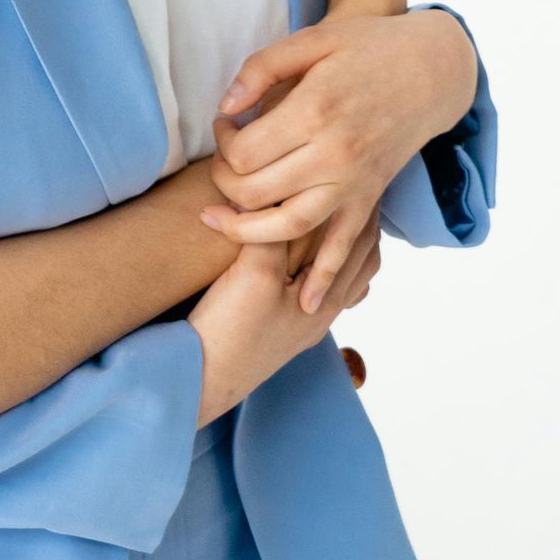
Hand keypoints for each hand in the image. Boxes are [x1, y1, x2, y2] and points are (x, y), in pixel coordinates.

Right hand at [190, 208, 380, 425]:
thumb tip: (276, 198)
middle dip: (358, 229)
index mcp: (326, 299)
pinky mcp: (277, 330)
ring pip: (338, 282)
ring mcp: (300, 325)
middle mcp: (321, 313)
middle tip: (355, 195)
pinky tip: (298, 263)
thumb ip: (271, 234)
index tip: (359, 180)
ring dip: (339, 251)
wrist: (201, 379)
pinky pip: (312, 294)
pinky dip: (316, 271)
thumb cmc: (231, 332)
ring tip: (333, 224)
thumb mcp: (255, 274)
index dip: (358, 210)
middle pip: (356, 265)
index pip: (356, 245)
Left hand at [199, 11, 476, 312]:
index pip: (244, 152)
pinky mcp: (371, 197)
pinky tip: (304, 302)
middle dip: (224, 186)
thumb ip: (261, 70)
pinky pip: (345, 247)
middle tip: (220, 167)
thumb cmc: (366, 48)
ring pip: (290, 227)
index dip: (221, 143)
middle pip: (257, 192)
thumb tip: (226, 108)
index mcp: (315, 112)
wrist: (431, 69)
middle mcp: (335, 154)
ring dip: (248, 235)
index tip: (224, 126)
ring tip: (220, 225)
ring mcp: (355, 181)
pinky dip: (326, 279)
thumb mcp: (312, 41)